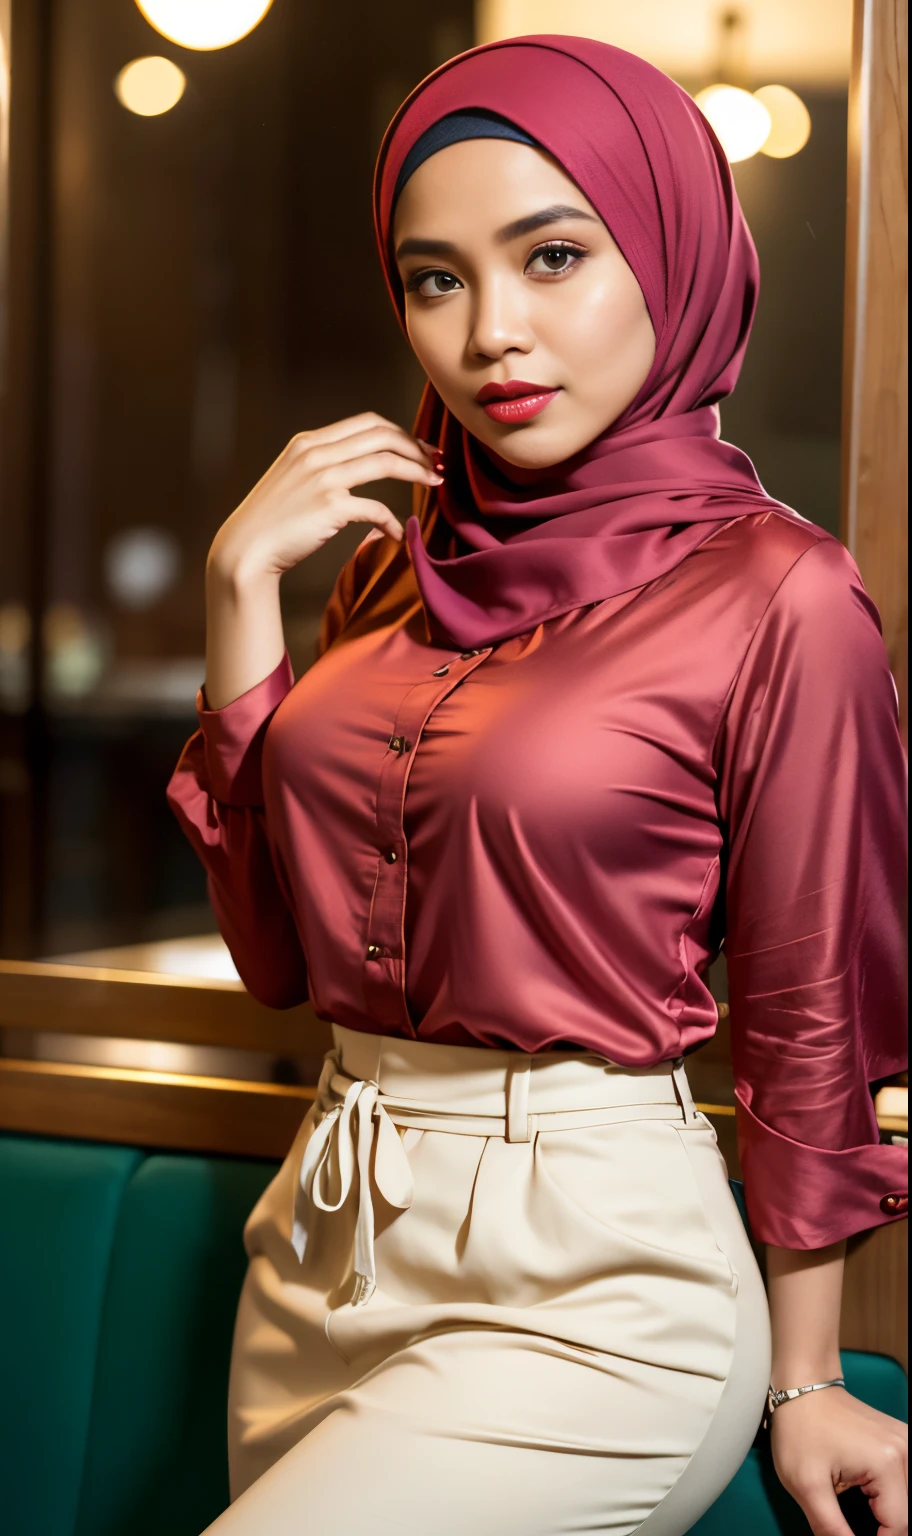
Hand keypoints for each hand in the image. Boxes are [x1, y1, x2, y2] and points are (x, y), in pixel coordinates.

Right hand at [209, 412, 441, 581]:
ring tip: (435, 484)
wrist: (246, 550)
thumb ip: (322, 465)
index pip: (368, 422)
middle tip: (436, 463)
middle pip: (383, 435)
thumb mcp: (293, 478)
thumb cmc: (272, 521)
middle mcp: (317, 453)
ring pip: (386, 462)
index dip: (401, 432)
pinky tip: (399, 534)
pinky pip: (377, 509)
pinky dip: (394, 522)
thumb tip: (360, 464)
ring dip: (417, 471)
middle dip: (416, 446)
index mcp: (309, 441)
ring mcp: (323, 479)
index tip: (420, 447)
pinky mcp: (331, 508)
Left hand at [771, 1386, 907, 1533]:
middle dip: (887, 1532)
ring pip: (908, 1502)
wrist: (802, 1386)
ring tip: (868, 1523)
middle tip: (854, 1530)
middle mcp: (905, 1451)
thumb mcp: (806, 1485)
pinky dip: (894, 1500)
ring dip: (891, 1518)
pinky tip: (875, 1506)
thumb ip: (830, 1528)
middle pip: (907, 1516)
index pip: (899, 1527)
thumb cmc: (800, 1428)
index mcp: (888, 1464)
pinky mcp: (900, 1441)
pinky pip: (905, 1482)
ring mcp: (906, 1443)